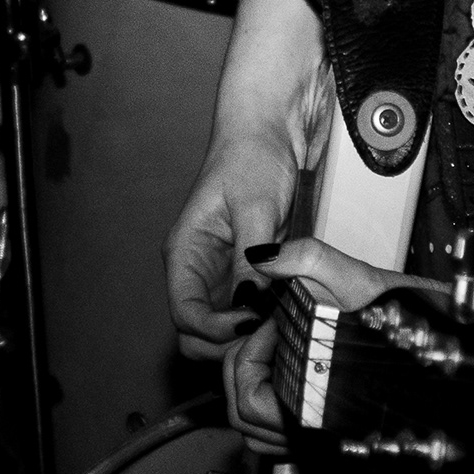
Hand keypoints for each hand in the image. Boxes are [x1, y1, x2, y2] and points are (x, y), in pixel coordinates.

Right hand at [166, 129, 302, 358]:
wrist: (269, 130)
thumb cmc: (253, 156)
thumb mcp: (256, 207)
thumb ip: (252, 257)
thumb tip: (252, 302)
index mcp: (185, 253)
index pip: (185, 314)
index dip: (215, 330)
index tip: (253, 325)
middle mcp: (197, 270)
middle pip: (196, 332)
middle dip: (227, 342)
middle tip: (269, 334)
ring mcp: (221, 274)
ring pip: (222, 327)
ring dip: (245, 335)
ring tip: (282, 323)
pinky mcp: (246, 273)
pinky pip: (247, 310)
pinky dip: (262, 318)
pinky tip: (288, 312)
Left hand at [216, 233, 446, 453]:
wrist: (449, 339)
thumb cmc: (410, 318)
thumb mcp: (358, 279)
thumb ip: (308, 259)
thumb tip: (263, 257)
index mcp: (316, 402)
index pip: (248, 401)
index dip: (248, 357)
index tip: (270, 326)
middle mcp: (318, 429)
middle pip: (246, 418)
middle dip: (246, 369)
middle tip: (269, 335)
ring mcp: (323, 435)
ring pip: (262, 431)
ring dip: (257, 387)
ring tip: (278, 351)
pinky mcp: (331, 431)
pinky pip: (282, 432)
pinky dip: (274, 402)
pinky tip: (290, 368)